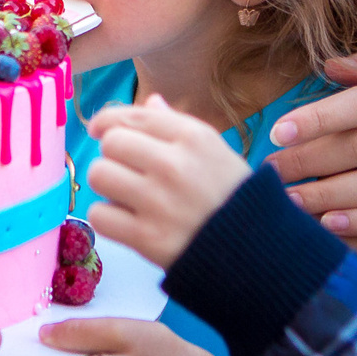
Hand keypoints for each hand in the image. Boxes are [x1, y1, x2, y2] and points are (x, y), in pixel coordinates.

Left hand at [84, 96, 250, 267]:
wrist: (257, 253)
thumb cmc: (234, 198)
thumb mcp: (216, 151)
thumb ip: (179, 126)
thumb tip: (150, 102)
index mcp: (193, 137)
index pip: (131, 115)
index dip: (107, 121)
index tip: (100, 131)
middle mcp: (174, 164)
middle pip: (110, 142)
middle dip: (113, 156)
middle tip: (128, 172)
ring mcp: (159, 201)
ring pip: (99, 174)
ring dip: (107, 186)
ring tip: (127, 196)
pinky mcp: (147, 237)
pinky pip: (99, 215)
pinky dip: (108, 219)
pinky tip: (127, 221)